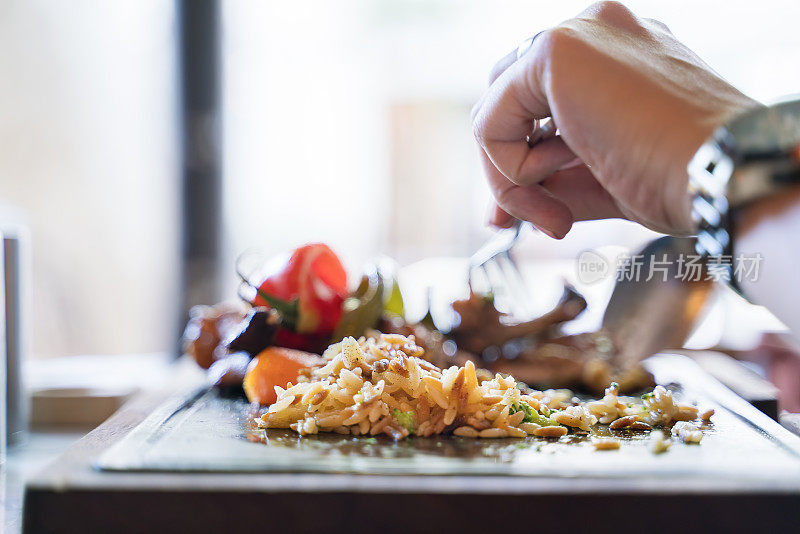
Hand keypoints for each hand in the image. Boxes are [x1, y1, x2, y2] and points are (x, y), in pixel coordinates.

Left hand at [472, 1, 758, 237]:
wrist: (721, 172)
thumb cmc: (681, 179)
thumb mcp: (603, 179)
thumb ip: (553, 182)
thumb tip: (502, 209)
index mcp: (613, 57)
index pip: (536, 104)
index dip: (522, 164)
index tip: (540, 214)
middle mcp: (592, 35)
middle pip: (508, 106)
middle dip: (508, 172)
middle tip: (541, 220)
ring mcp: (575, 36)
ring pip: (494, 115)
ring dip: (513, 180)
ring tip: (560, 214)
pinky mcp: (554, 51)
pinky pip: (489, 123)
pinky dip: (510, 170)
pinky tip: (557, 182)